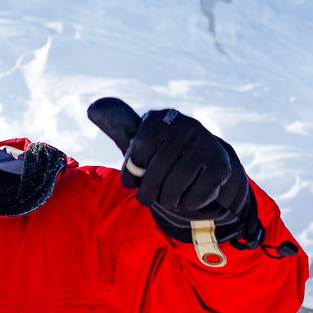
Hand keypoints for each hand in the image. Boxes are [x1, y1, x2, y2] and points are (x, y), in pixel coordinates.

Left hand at [89, 98, 253, 241]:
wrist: (203, 161)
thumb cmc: (162, 153)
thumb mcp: (139, 140)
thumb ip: (118, 127)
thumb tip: (93, 108)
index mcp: (160, 118)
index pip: (140, 146)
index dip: (133, 170)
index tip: (131, 181)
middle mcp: (186, 125)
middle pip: (158, 168)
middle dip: (148, 190)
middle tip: (145, 199)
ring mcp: (206, 144)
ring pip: (176, 184)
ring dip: (166, 199)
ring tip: (164, 199)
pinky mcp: (220, 166)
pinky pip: (195, 195)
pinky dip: (187, 203)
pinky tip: (186, 197)